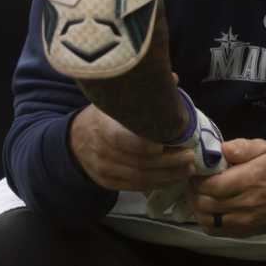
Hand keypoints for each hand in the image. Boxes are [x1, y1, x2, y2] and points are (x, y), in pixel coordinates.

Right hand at [67, 102, 197, 190]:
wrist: (74, 140)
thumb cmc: (103, 117)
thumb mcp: (114, 101)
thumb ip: (143, 92)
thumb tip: (172, 78)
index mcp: (102, 126)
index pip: (123, 139)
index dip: (146, 144)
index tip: (169, 141)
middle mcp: (101, 150)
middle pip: (138, 161)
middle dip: (168, 161)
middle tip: (190, 155)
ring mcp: (103, 169)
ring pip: (140, 177)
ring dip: (168, 175)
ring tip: (188, 168)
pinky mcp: (108, 183)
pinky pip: (136, 186)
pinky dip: (157, 183)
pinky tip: (174, 177)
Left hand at [188, 139, 265, 236]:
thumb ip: (242, 147)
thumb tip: (221, 149)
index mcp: (250, 180)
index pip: (212, 185)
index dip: (198, 179)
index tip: (196, 171)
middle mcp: (245, 203)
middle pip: (206, 202)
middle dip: (194, 191)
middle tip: (194, 181)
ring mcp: (244, 221)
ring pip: (207, 219)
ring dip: (197, 207)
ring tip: (198, 195)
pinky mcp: (243, 232)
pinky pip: (215, 231)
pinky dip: (205, 221)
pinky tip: (207, 210)